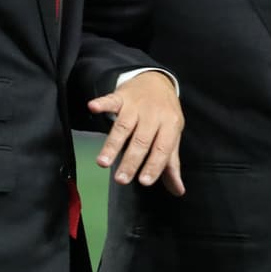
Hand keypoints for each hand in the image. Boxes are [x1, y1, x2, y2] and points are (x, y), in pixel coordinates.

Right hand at [87, 70, 184, 195]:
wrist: (157, 81)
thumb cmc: (164, 114)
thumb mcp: (172, 135)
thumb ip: (171, 163)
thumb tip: (178, 191)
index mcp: (170, 124)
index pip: (162, 148)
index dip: (154, 165)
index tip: (144, 182)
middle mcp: (154, 114)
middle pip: (141, 140)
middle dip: (131, 160)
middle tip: (121, 179)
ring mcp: (136, 104)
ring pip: (124, 125)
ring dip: (112, 144)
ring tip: (103, 162)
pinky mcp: (121, 96)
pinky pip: (111, 100)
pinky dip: (102, 103)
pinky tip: (93, 107)